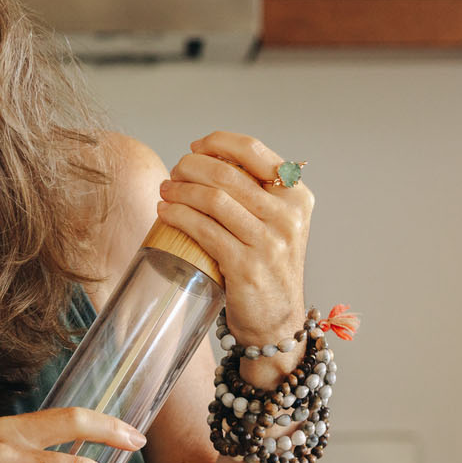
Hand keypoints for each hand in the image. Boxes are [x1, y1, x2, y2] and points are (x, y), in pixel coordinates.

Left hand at [155, 130, 312, 344]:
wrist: (276, 320)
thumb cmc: (267, 265)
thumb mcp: (276, 223)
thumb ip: (255, 192)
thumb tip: (206, 160)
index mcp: (297, 196)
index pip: (254, 151)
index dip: (217, 142)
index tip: (195, 147)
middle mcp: (287, 216)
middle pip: (227, 173)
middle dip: (190, 167)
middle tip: (174, 172)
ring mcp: (268, 243)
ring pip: (212, 200)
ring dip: (180, 190)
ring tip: (165, 190)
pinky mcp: (246, 266)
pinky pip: (203, 230)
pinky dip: (178, 216)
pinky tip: (165, 212)